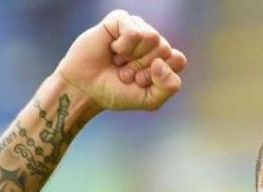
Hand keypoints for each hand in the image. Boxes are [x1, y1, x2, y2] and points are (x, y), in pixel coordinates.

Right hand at [54, 10, 186, 110]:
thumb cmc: (117, 92)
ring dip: (133, 57)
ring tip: (119, 62)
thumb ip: (168, 87)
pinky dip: (123, 46)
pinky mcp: (119, 20)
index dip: (159, 76)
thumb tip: (161, 62)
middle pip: (164, 48)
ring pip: (152, 36)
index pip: (178, 60)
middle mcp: (152, 41)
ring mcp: (136, 28)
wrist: (85, 89)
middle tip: (126, 72)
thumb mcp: (149, 99)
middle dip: (143, 67)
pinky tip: (113, 50)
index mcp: (163, 57)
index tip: (140, 82)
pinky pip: (133, 30)